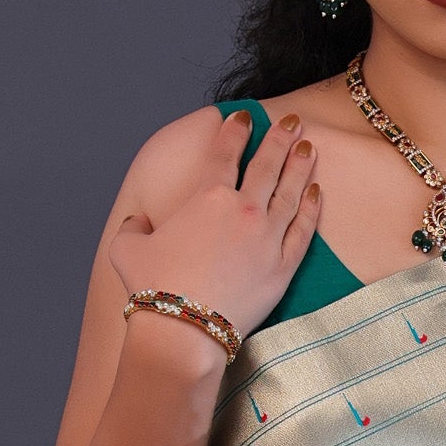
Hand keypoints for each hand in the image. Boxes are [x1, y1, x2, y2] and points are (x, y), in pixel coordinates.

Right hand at [109, 111, 320, 339]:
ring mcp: (267, 237)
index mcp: (207, 197)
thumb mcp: (128, 247)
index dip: (235, 130)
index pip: (225, 153)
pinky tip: (317, 193)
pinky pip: (303, 230)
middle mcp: (243, 210)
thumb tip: (138, 222)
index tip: (244, 116)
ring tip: (309, 149)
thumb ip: (135, 226)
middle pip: (267, 164)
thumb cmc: (152, 288)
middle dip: (280, 138)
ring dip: (300, 167)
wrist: (184, 330)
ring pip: (290, 192)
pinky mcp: (283, 266)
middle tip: (293, 122)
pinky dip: (311, 209)